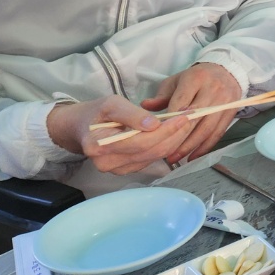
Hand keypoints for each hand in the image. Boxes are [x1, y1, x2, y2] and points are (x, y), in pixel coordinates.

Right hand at [47, 96, 197, 175]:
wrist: (82, 127)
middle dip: (176, 133)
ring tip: (187, 121)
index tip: (184, 115)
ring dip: (175, 139)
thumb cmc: (96, 112)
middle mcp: (107, 163)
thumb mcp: (111, 104)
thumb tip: (153, 124)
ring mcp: (117, 169)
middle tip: (192, 116)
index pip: (142, 141)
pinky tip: (175, 131)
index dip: (167, 129)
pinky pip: (153, 159)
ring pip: (156, 156)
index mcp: (99, 146)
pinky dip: (167, 144)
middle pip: (152, 151)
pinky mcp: (127, 170)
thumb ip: (131, 113)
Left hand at [141, 62, 242, 163]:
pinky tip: (193, 156)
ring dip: (190, 146)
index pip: (181, 103)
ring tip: (175, 158)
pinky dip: (205, 147)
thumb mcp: (176, 81)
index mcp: (196, 79)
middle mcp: (213, 90)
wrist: (226, 73)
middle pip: (195, 119)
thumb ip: (161, 96)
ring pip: (206, 129)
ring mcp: (225, 102)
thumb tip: (145, 106)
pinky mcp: (231, 113)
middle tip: (164, 153)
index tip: (156, 136)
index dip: (169, 121)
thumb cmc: (196, 79)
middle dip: (178, 138)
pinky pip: (218, 133)